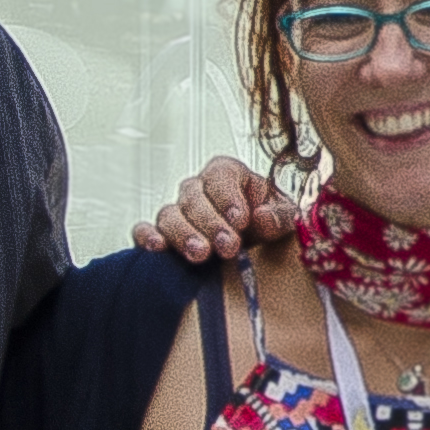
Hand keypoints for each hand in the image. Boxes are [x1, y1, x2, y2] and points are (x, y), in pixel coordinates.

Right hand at [135, 154, 294, 263]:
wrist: (256, 251)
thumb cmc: (268, 226)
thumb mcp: (285, 220)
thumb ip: (279, 217)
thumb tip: (262, 218)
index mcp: (228, 176)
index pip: (220, 174)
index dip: (228, 196)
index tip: (241, 220)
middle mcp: (198, 190)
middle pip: (194, 197)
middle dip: (211, 223)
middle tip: (228, 246)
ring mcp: (178, 212)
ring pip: (169, 215)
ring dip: (183, 234)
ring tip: (200, 254)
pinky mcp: (161, 235)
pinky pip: (144, 230)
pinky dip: (147, 237)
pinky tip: (158, 248)